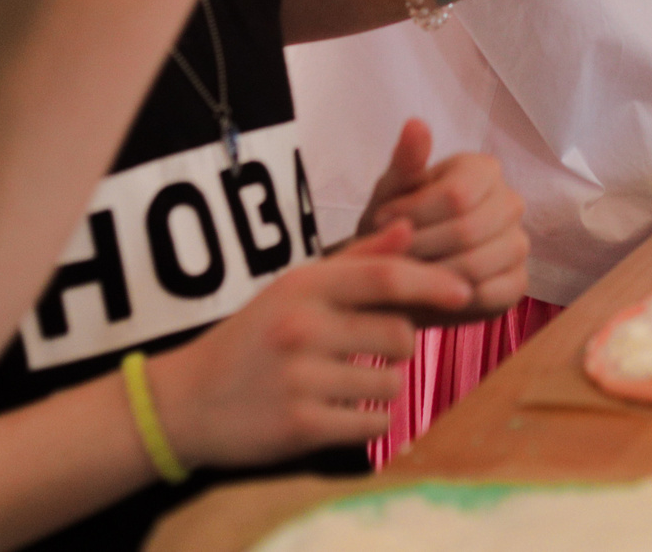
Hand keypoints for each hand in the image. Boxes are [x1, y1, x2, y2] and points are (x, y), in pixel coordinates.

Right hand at [140, 222, 469, 469]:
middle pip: (400, 335)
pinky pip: (373, 422)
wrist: (186, 401)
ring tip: (343, 381)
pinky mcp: (301, 426)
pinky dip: (368, 420)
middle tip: (363, 350)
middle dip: (397, 346)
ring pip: (391, 382)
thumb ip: (357, 261)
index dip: (434, 284)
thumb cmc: (253, 339)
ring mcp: (300, 379)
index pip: (387, 278)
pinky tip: (339, 412)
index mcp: (304, 287)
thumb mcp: (295, 289)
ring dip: (382, 386)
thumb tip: (410, 226)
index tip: (464, 293)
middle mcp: (302, 328)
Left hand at [357, 121, 529, 321]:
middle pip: (468, 231)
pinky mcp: (518, 282)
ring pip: (478, 265)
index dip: (413, 215)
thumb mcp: (391, 191)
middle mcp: (510, 202)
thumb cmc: (395, 222)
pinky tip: (432, 291)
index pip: (457, 195)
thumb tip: (416, 123)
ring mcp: (518, 244)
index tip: (381, 222)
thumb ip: (405, 161)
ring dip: (432, 276)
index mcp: (484, 170)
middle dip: (420, 249)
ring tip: (406, 274)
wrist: (397, 270)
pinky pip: (491, 294)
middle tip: (392, 255)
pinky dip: (456, 298)